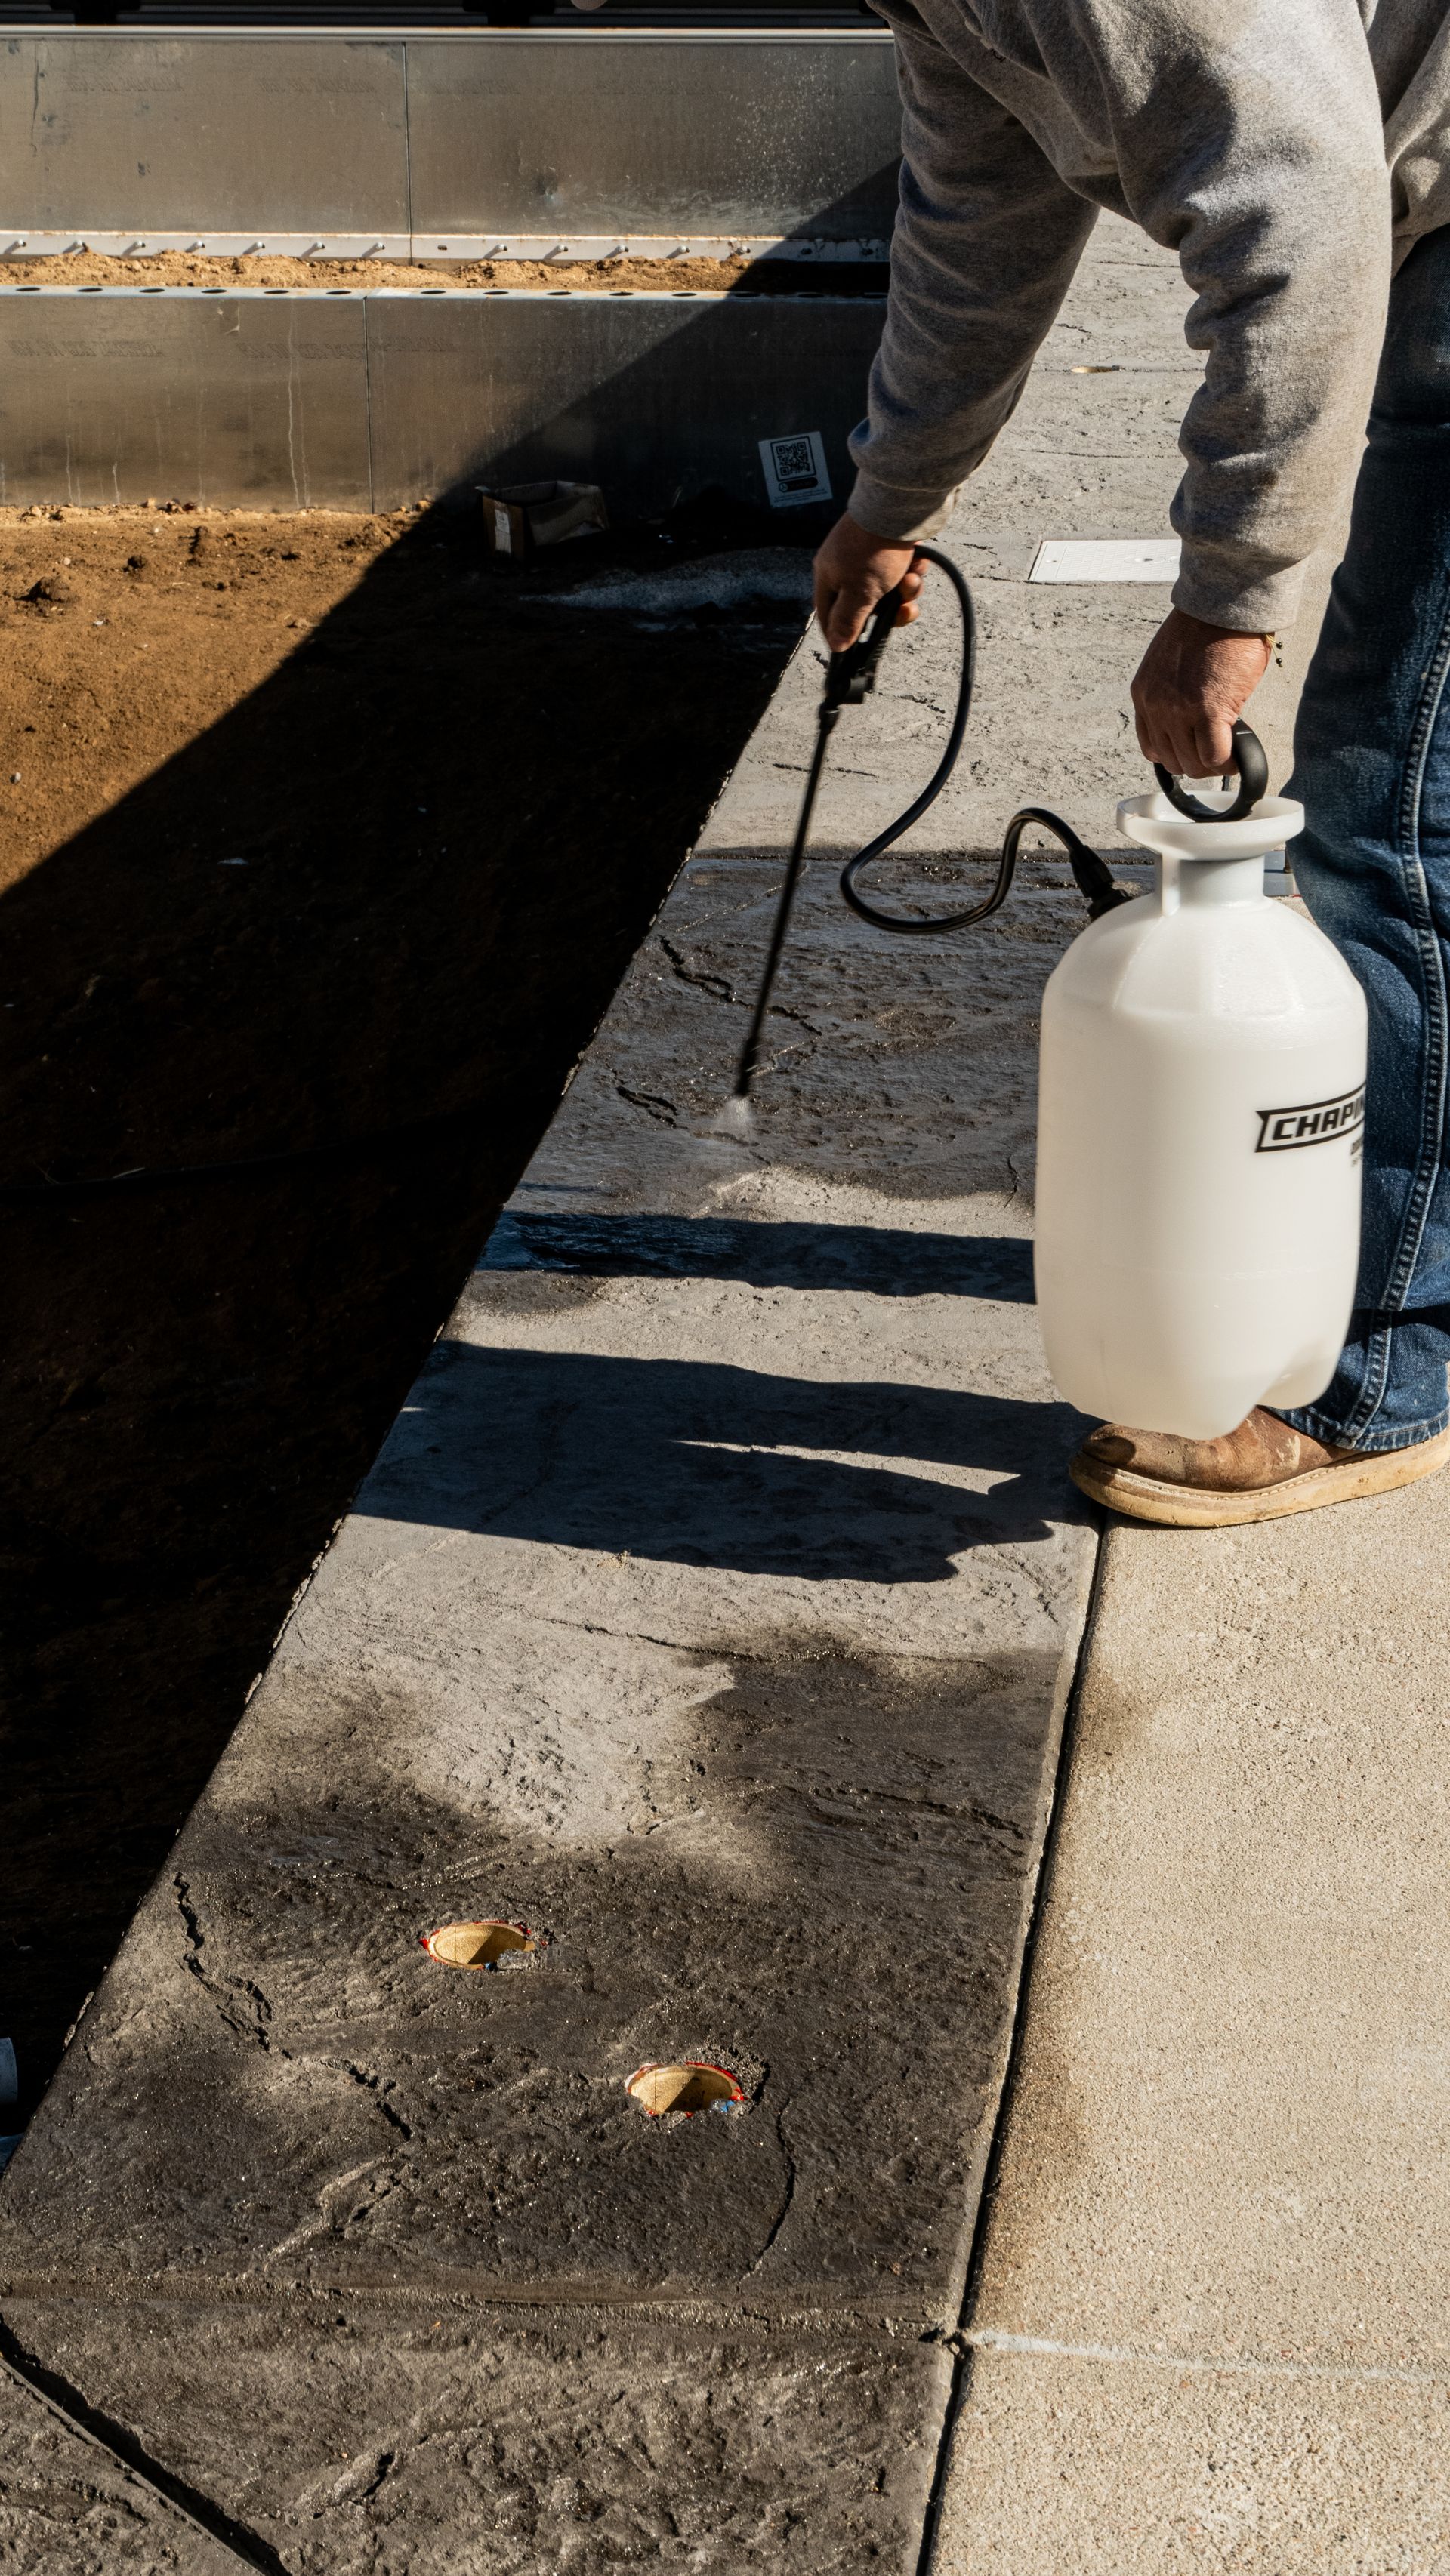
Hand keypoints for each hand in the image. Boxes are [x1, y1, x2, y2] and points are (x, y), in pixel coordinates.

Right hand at [813, 514, 923, 652]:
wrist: (901, 505)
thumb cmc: (873, 546)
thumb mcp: (860, 593)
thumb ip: (848, 621)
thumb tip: (837, 644)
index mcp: (828, 575)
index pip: (828, 615)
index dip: (841, 632)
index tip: (854, 648)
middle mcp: (845, 564)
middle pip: (865, 605)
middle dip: (888, 611)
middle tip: (901, 610)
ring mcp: (869, 555)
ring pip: (888, 590)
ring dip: (905, 592)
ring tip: (911, 579)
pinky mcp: (891, 547)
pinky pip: (902, 572)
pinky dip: (912, 573)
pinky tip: (917, 564)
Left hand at [1131, 609, 1271, 778]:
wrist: (1224, 605)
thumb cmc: (1206, 628)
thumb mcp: (1170, 663)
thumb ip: (1171, 693)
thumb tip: (1190, 722)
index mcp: (1144, 693)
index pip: (1151, 747)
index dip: (1177, 753)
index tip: (1194, 749)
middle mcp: (1156, 705)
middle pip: (1172, 761)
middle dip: (1197, 762)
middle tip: (1217, 752)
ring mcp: (1179, 710)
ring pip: (1194, 764)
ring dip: (1214, 764)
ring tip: (1230, 753)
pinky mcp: (1209, 711)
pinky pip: (1216, 756)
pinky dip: (1230, 762)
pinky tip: (1240, 755)